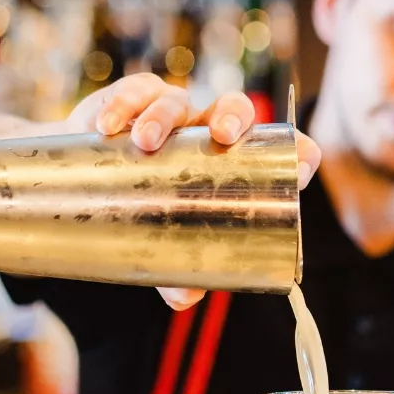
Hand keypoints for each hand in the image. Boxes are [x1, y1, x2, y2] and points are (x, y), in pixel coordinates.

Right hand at [65, 73, 320, 310]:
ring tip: (143, 141)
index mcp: (240, 161)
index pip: (283, 148)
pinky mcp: (135, 101)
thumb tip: (184, 298)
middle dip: (233, 117)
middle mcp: (212, 131)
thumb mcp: (172, 242)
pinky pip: (133, 94)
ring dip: (163, 116)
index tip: (301, 168)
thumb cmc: (154, 212)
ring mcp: (175, 113)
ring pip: (178, 101)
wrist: (92, 181)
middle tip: (221, 136)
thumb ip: (182, 271)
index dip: (299, 152)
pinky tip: (108, 126)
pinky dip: (122, 106)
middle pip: (235, 109)